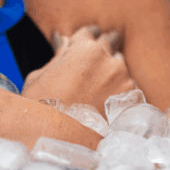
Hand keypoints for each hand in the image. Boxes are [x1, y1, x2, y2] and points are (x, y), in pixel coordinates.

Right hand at [21, 26, 135, 112]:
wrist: (58, 137)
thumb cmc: (40, 106)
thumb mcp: (38, 76)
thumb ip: (58, 58)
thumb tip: (65, 49)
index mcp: (83, 47)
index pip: (89, 32)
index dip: (86, 39)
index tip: (86, 46)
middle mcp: (106, 57)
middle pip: (108, 46)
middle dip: (101, 55)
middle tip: (94, 68)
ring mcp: (122, 77)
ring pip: (119, 68)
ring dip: (111, 76)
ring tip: (97, 94)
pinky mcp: (131, 97)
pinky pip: (127, 90)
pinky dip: (118, 95)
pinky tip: (105, 107)